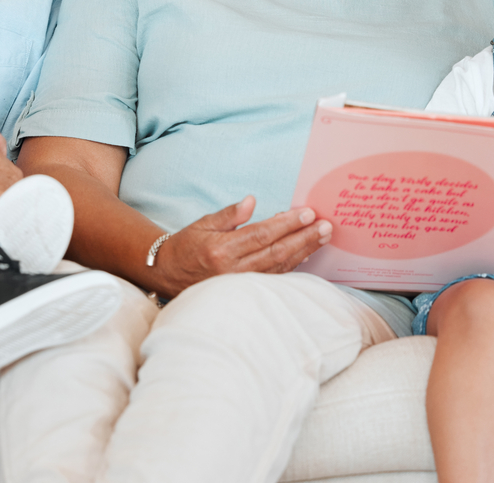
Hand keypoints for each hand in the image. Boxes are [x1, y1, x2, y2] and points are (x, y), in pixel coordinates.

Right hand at [151, 195, 331, 297]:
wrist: (168, 275)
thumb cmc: (186, 246)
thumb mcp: (202, 224)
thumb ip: (229, 214)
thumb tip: (251, 201)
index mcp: (222, 250)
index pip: (262, 234)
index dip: (287, 224)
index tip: (307, 213)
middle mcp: (233, 270)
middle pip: (277, 252)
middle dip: (304, 238)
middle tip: (326, 226)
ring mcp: (240, 284)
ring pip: (279, 267)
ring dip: (304, 251)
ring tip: (323, 238)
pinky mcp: (245, 291)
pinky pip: (274, 277)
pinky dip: (293, 265)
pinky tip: (306, 254)